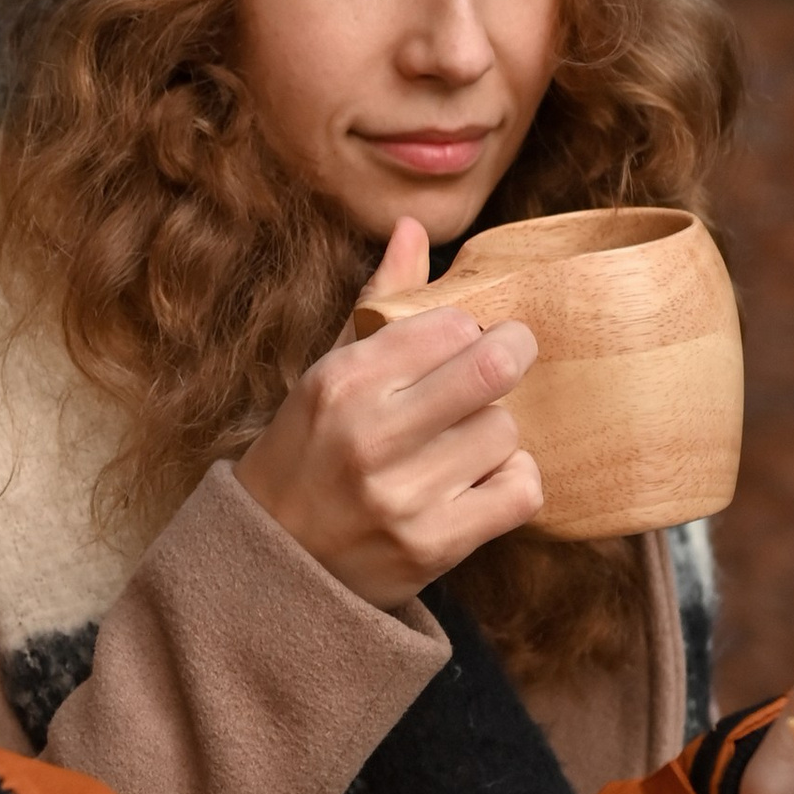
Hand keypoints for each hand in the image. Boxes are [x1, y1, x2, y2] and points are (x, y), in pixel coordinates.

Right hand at [235, 219, 545, 608]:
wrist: (274, 564)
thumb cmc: (307, 454)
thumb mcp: (327, 373)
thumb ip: (378, 304)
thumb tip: (413, 228)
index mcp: (342, 380)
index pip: (449, 324)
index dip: (472, 328)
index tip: (469, 339)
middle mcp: (370, 434)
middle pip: (490, 372)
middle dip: (512, 357)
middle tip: (509, 359)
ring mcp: (402, 494)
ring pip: (506, 432)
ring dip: (500, 431)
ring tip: (471, 438)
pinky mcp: (432, 546)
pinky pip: (519, 491)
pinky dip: (515, 482)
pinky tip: (485, 480)